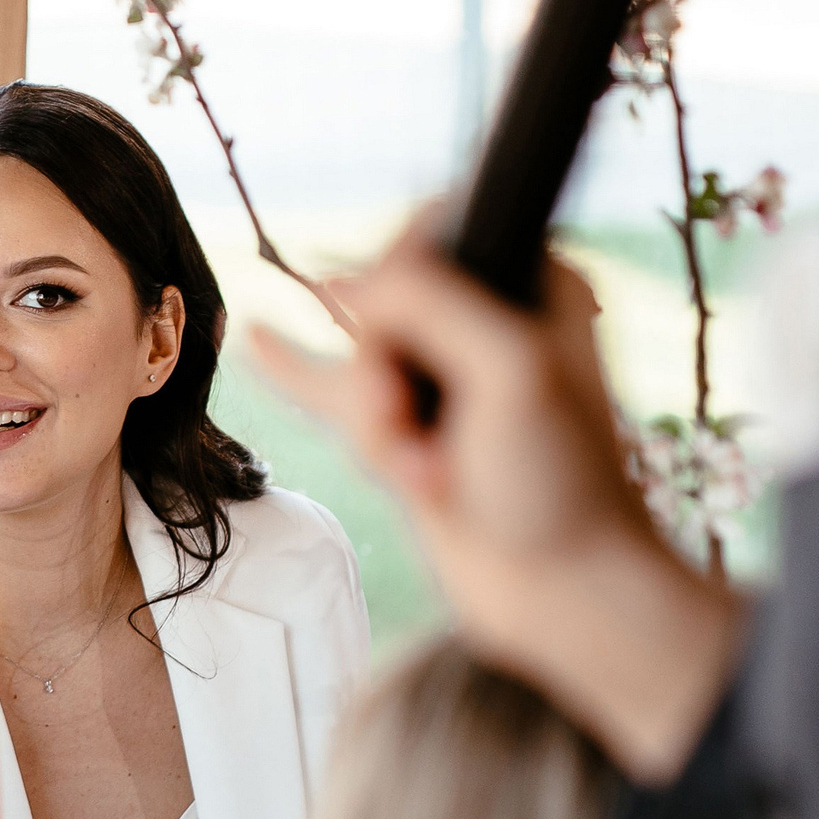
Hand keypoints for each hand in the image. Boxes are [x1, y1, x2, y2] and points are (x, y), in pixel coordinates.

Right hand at [249, 218, 744, 780]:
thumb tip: (343, 284)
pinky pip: (329, 389)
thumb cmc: (559, 484)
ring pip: (355, 366)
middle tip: (414, 426)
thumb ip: (433, 303)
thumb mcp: (511, 369)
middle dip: (381, 374)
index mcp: (531, 286)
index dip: (398, 271)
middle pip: (380, 306)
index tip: (394, 322)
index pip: (435, 230)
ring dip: (375, 428)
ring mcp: (440, 382)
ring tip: (424, 475)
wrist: (559, 588)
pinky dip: (292, 368)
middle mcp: (482, 324)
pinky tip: (258, 335)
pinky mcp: (406, 431)